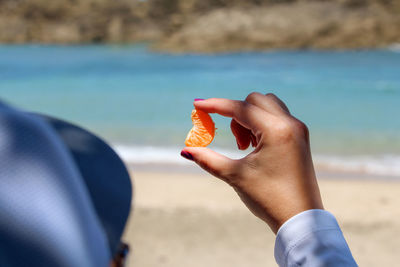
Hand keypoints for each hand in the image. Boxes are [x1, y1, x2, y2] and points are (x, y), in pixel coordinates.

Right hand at [181, 92, 322, 232]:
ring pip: (267, 106)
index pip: (240, 108)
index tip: (198, 105)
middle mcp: (290, 124)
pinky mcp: (300, 137)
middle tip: (236, 143)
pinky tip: (257, 147)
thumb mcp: (235, 176)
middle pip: (255, 101)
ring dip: (249, 118)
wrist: (301, 219)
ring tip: (247, 147)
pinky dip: (261, 124)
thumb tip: (185, 150)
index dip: (216, 105)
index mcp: (276, 131)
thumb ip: (208, 159)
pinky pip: (277, 117)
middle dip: (236, 115)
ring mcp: (298, 130)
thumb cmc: (269, 198)